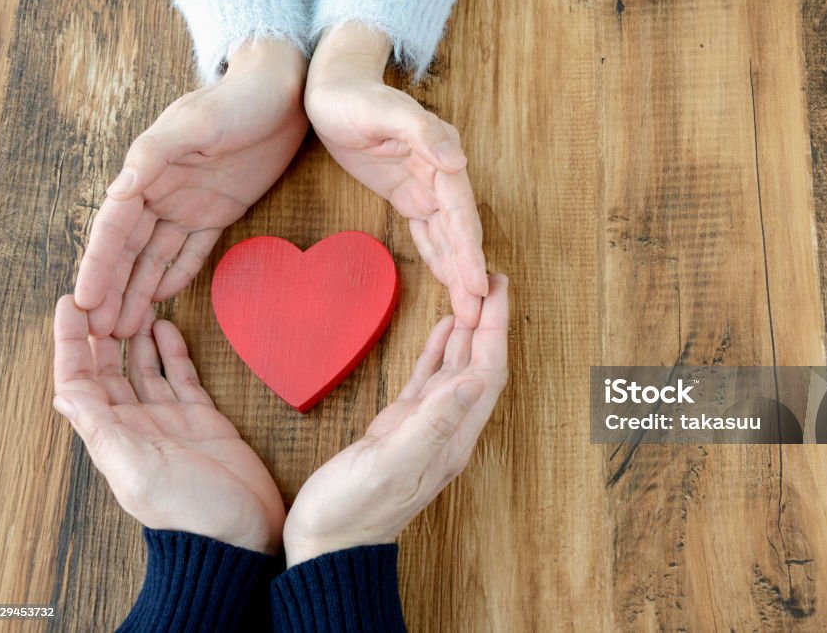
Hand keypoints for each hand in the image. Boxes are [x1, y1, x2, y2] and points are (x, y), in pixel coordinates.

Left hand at [52, 296, 285, 554]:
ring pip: (144, 368)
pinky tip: (167, 329)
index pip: (80, 381)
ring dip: (136, 336)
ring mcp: (169, 421)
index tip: (71, 304)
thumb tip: (63, 394)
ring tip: (136, 302)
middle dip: (102, 332)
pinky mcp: (203, 419)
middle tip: (105, 293)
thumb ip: (102, 430)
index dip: (70, 343)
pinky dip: (172, 352)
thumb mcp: (138, 471)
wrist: (242, 535)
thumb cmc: (191, 512)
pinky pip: (181, 377)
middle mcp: (136, 425)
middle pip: (109, 369)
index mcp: (113, 436)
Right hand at [75, 39, 308, 337]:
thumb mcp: (196, 123)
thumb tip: (122, 186)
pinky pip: (192, 250)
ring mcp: (189, 204)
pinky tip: (162, 299)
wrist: (282, 93)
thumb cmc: (235, 100)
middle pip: (130, 250)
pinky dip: (176, 274)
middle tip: (100, 331)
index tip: (84, 300)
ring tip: (124, 328)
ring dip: (139, 290)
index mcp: (146, 172)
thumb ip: (158, 154)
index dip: (98, 265)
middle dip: (113, 290)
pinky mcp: (219, 211)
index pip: (114, 228)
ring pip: (156, 256)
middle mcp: (161, 192)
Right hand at [282, 274, 508, 565]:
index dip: (495, 329)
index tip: (499, 289)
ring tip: (475, 294)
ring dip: (468, 331)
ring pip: (456, 369)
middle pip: (478, 365)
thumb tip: (473, 380)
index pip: (485, 372)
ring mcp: (423, 428)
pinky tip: (443, 329)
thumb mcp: (392, 465)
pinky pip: (428, 380)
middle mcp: (446, 430)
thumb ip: (432, 423)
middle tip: (495, 279)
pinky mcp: (399, 428)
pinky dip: (438, 351)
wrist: (327, 546)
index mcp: (451, 437)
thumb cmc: (353, 512)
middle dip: (489, 322)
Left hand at [306, 23, 487, 326]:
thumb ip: (424, 133)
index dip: (469, 251)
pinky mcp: (407, 192)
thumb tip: (458, 161)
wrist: (332, 87)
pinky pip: (427, 230)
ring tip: (468, 309)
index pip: (460, 212)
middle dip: (469, 272)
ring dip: (457, 271)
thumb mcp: (386, 111)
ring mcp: (424, 185)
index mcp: (440, 156)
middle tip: (476, 313)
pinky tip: (448, 279)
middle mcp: (440, 173)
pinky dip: (438, 255)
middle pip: (459, 231)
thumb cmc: (356, 96)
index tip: (477, 284)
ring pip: (446, 236)